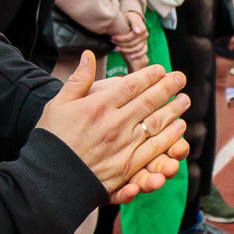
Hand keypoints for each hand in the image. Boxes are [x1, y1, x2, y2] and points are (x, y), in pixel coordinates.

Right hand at [34, 53, 190, 202]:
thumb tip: (88, 55)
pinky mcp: (127, 166)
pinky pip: (153, 148)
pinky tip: (178, 129)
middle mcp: (115, 123)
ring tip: (185, 101)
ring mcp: (123, 145)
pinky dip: (169, 137)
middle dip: (168, 88)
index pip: (131, 85)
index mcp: (98, 105)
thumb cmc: (51, 139)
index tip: (160, 69)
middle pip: (148, 101)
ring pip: (156, 123)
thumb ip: (77, 80)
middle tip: (181, 78)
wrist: (48, 177)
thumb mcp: (57, 104)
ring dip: (173, 110)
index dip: (148, 76)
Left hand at [115, 8, 150, 70]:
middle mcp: (145, 35)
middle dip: (121, 44)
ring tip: (117, 48)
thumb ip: (134, 22)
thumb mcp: (131, 17)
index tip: (113, 37)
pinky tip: (131, 57)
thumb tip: (137, 32)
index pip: (130, 37)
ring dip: (126, 50)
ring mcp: (145, 41)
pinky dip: (138, 55)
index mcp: (142, 29)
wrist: (133, 19)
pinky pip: (143, 52)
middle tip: (112, 42)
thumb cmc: (130, 18)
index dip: (121, 38)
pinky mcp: (145, 45)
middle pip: (132, 44)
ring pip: (136, 49)